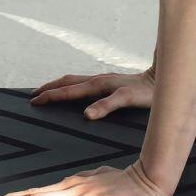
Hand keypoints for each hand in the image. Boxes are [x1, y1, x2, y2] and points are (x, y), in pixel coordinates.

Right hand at [29, 65, 155, 119]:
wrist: (163, 79)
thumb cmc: (147, 92)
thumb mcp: (128, 100)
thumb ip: (107, 106)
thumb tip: (86, 115)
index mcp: (99, 84)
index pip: (68, 90)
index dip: (51, 96)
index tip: (34, 101)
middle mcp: (98, 79)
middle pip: (67, 82)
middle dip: (49, 88)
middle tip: (33, 96)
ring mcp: (104, 80)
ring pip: (75, 81)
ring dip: (58, 86)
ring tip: (47, 92)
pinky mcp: (110, 83)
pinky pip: (84, 84)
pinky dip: (72, 87)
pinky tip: (74, 93)